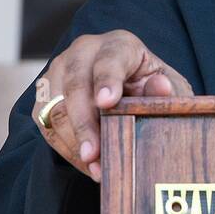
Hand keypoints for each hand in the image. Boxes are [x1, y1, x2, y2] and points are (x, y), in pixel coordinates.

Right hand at [30, 30, 193, 181]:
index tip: (107, 103)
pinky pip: (47, 125)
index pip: (109, 59)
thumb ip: (167, 89)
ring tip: (95, 169)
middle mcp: (83, 51)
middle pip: (75, 86)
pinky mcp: (45, 95)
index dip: (107, 80)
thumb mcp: (168, 86)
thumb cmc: (149, 85)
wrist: (127, 86)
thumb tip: (161, 88)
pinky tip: (87, 165)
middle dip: (84, 124)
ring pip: (55, 108)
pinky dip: (66, 148)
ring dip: (74, 142)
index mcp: (118, 44)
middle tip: (95, 154)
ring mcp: (59, 71)